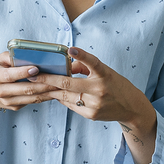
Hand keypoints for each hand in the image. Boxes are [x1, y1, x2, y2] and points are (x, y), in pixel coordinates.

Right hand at [0, 51, 59, 110]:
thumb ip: (12, 56)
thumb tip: (31, 55)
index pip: (10, 75)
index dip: (23, 72)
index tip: (36, 68)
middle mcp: (0, 91)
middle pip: (25, 88)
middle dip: (44, 84)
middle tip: (58, 78)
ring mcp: (7, 101)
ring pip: (32, 97)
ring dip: (48, 92)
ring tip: (61, 85)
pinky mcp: (14, 107)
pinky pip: (32, 101)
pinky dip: (44, 96)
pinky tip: (54, 90)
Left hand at [29, 47, 156, 130]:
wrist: (131, 108)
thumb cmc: (116, 85)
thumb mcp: (105, 72)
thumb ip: (85, 67)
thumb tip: (66, 65)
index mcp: (105, 75)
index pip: (93, 62)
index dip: (82, 55)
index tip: (71, 49)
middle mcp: (100, 90)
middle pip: (68, 84)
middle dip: (47, 79)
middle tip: (32, 75)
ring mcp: (94, 104)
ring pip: (66, 96)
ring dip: (51, 90)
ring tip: (36, 84)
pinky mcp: (91, 115)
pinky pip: (71, 105)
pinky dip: (63, 99)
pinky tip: (56, 94)